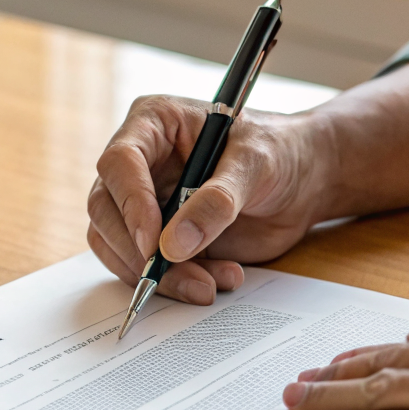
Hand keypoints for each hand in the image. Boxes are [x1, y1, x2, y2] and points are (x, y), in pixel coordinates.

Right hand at [87, 94, 331, 304]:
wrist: (302, 181)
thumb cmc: (279, 151)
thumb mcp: (256, 164)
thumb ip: (217, 201)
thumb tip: (173, 245)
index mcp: (154, 123)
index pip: (119, 162)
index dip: (130, 203)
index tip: (153, 242)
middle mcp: (139, 162)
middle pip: (105, 209)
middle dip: (138, 251)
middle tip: (179, 276)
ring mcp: (144, 201)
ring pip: (116, 244)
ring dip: (157, 275)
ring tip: (210, 285)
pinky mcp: (157, 236)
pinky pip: (142, 267)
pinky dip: (174, 284)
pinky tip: (217, 280)